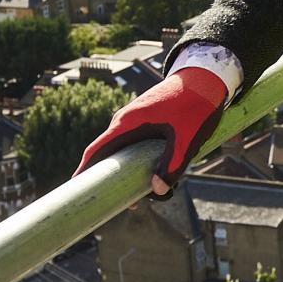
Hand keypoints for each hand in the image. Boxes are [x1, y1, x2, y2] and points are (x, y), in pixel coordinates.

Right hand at [79, 68, 229, 198]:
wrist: (208, 77)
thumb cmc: (196, 104)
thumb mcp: (187, 138)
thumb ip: (173, 165)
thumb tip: (158, 191)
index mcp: (127, 123)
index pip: (95, 151)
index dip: (83, 172)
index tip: (74, 191)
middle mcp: (125, 121)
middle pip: (109, 155)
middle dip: (111, 181)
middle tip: (120, 204)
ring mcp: (136, 120)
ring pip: (125, 151)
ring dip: (130, 173)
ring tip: (145, 195)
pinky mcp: (147, 121)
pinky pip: (135, 144)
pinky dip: (139, 161)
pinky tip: (156, 175)